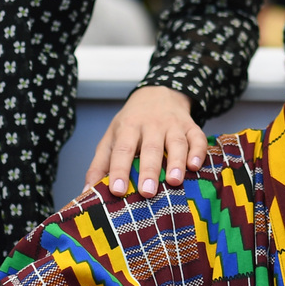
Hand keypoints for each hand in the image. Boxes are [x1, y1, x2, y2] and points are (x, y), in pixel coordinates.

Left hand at [83, 85, 207, 197]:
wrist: (157, 93)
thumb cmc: (131, 123)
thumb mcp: (111, 137)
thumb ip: (99, 165)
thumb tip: (86, 192)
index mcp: (128, 127)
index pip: (122, 149)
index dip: (119, 170)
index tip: (117, 190)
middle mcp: (151, 125)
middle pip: (150, 148)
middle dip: (149, 170)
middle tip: (147, 192)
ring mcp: (173, 125)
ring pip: (176, 142)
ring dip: (176, 161)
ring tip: (174, 181)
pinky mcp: (191, 126)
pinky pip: (198, 138)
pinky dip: (198, 151)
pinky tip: (194, 166)